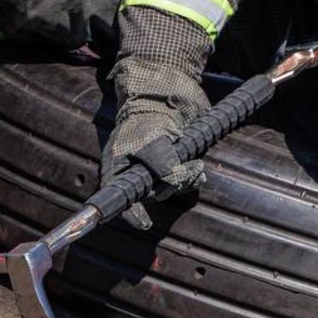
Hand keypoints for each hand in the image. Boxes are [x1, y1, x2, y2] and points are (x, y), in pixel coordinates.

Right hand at [101, 107, 204, 228]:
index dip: (130, 214)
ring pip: (170, 188)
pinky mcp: (173, 164)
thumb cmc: (146, 118)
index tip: (144, 223)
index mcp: (118, 171)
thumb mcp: (149, 142)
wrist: (165, 94)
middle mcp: (135, 175)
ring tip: (196, 166)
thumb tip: (174, 182)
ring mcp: (155, 170)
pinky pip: (183, 180)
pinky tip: (199, 170)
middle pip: (153, 195)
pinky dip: (192, 177)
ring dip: (185, 181)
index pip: (119, 201)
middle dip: (171, 187)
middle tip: (187, 170)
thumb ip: (161, 165)